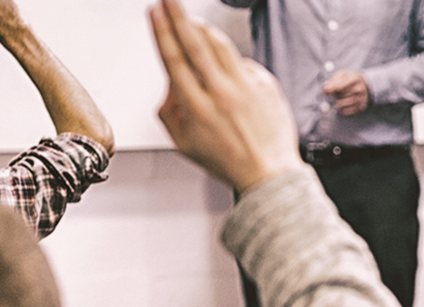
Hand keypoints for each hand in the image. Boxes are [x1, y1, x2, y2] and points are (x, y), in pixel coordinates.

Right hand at [150, 0, 302, 191]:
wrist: (269, 171)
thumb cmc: (227, 159)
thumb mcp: (184, 143)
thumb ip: (169, 111)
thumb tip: (170, 83)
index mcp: (198, 107)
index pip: (175, 60)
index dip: (163, 33)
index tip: (154, 13)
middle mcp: (222, 93)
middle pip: (196, 44)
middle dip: (179, 17)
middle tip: (169, 0)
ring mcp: (246, 87)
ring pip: (222, 46)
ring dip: (205, 29)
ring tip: (193, 20)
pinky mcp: (266, 84)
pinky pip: (243, 62)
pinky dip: (231, 59)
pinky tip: (225, 67)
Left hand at [323, 71, 369, 115]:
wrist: (364, 84)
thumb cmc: (349, 79)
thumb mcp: (342, 75)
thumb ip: (332, 81)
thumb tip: (325, 90)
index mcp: (354, 79)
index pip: (339, 87)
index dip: (330, 89)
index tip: (325, 91)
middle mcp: (359, 89)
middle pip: (339, 96)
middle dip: (335, 95)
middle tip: (336, 93)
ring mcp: (361, 99)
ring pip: (341, 105)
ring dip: (337, 102)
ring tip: (340, 98)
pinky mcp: (361, 107)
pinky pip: (345, 112)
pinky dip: (341, 109)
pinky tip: (343, 104)